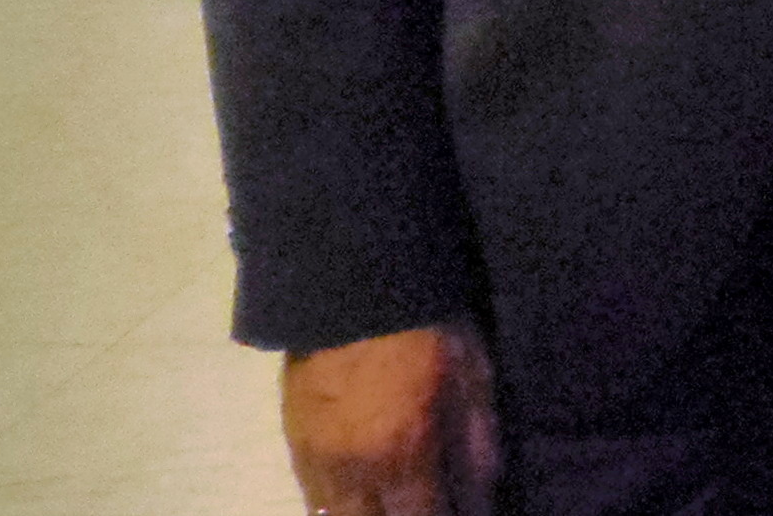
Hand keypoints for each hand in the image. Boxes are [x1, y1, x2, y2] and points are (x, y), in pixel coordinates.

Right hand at [281, 322, 495, 515]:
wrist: (353, 280)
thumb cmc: (428, 325)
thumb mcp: (472, 379)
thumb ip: (476, 445)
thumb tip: (481, 500)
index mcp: (402, 455)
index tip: (463, 514)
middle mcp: (352, 472)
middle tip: (424, 503)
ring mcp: (314, 460)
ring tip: (395, 502)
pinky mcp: (292, 442)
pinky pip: (313, 498)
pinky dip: (338, 507)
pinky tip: (362, 501)